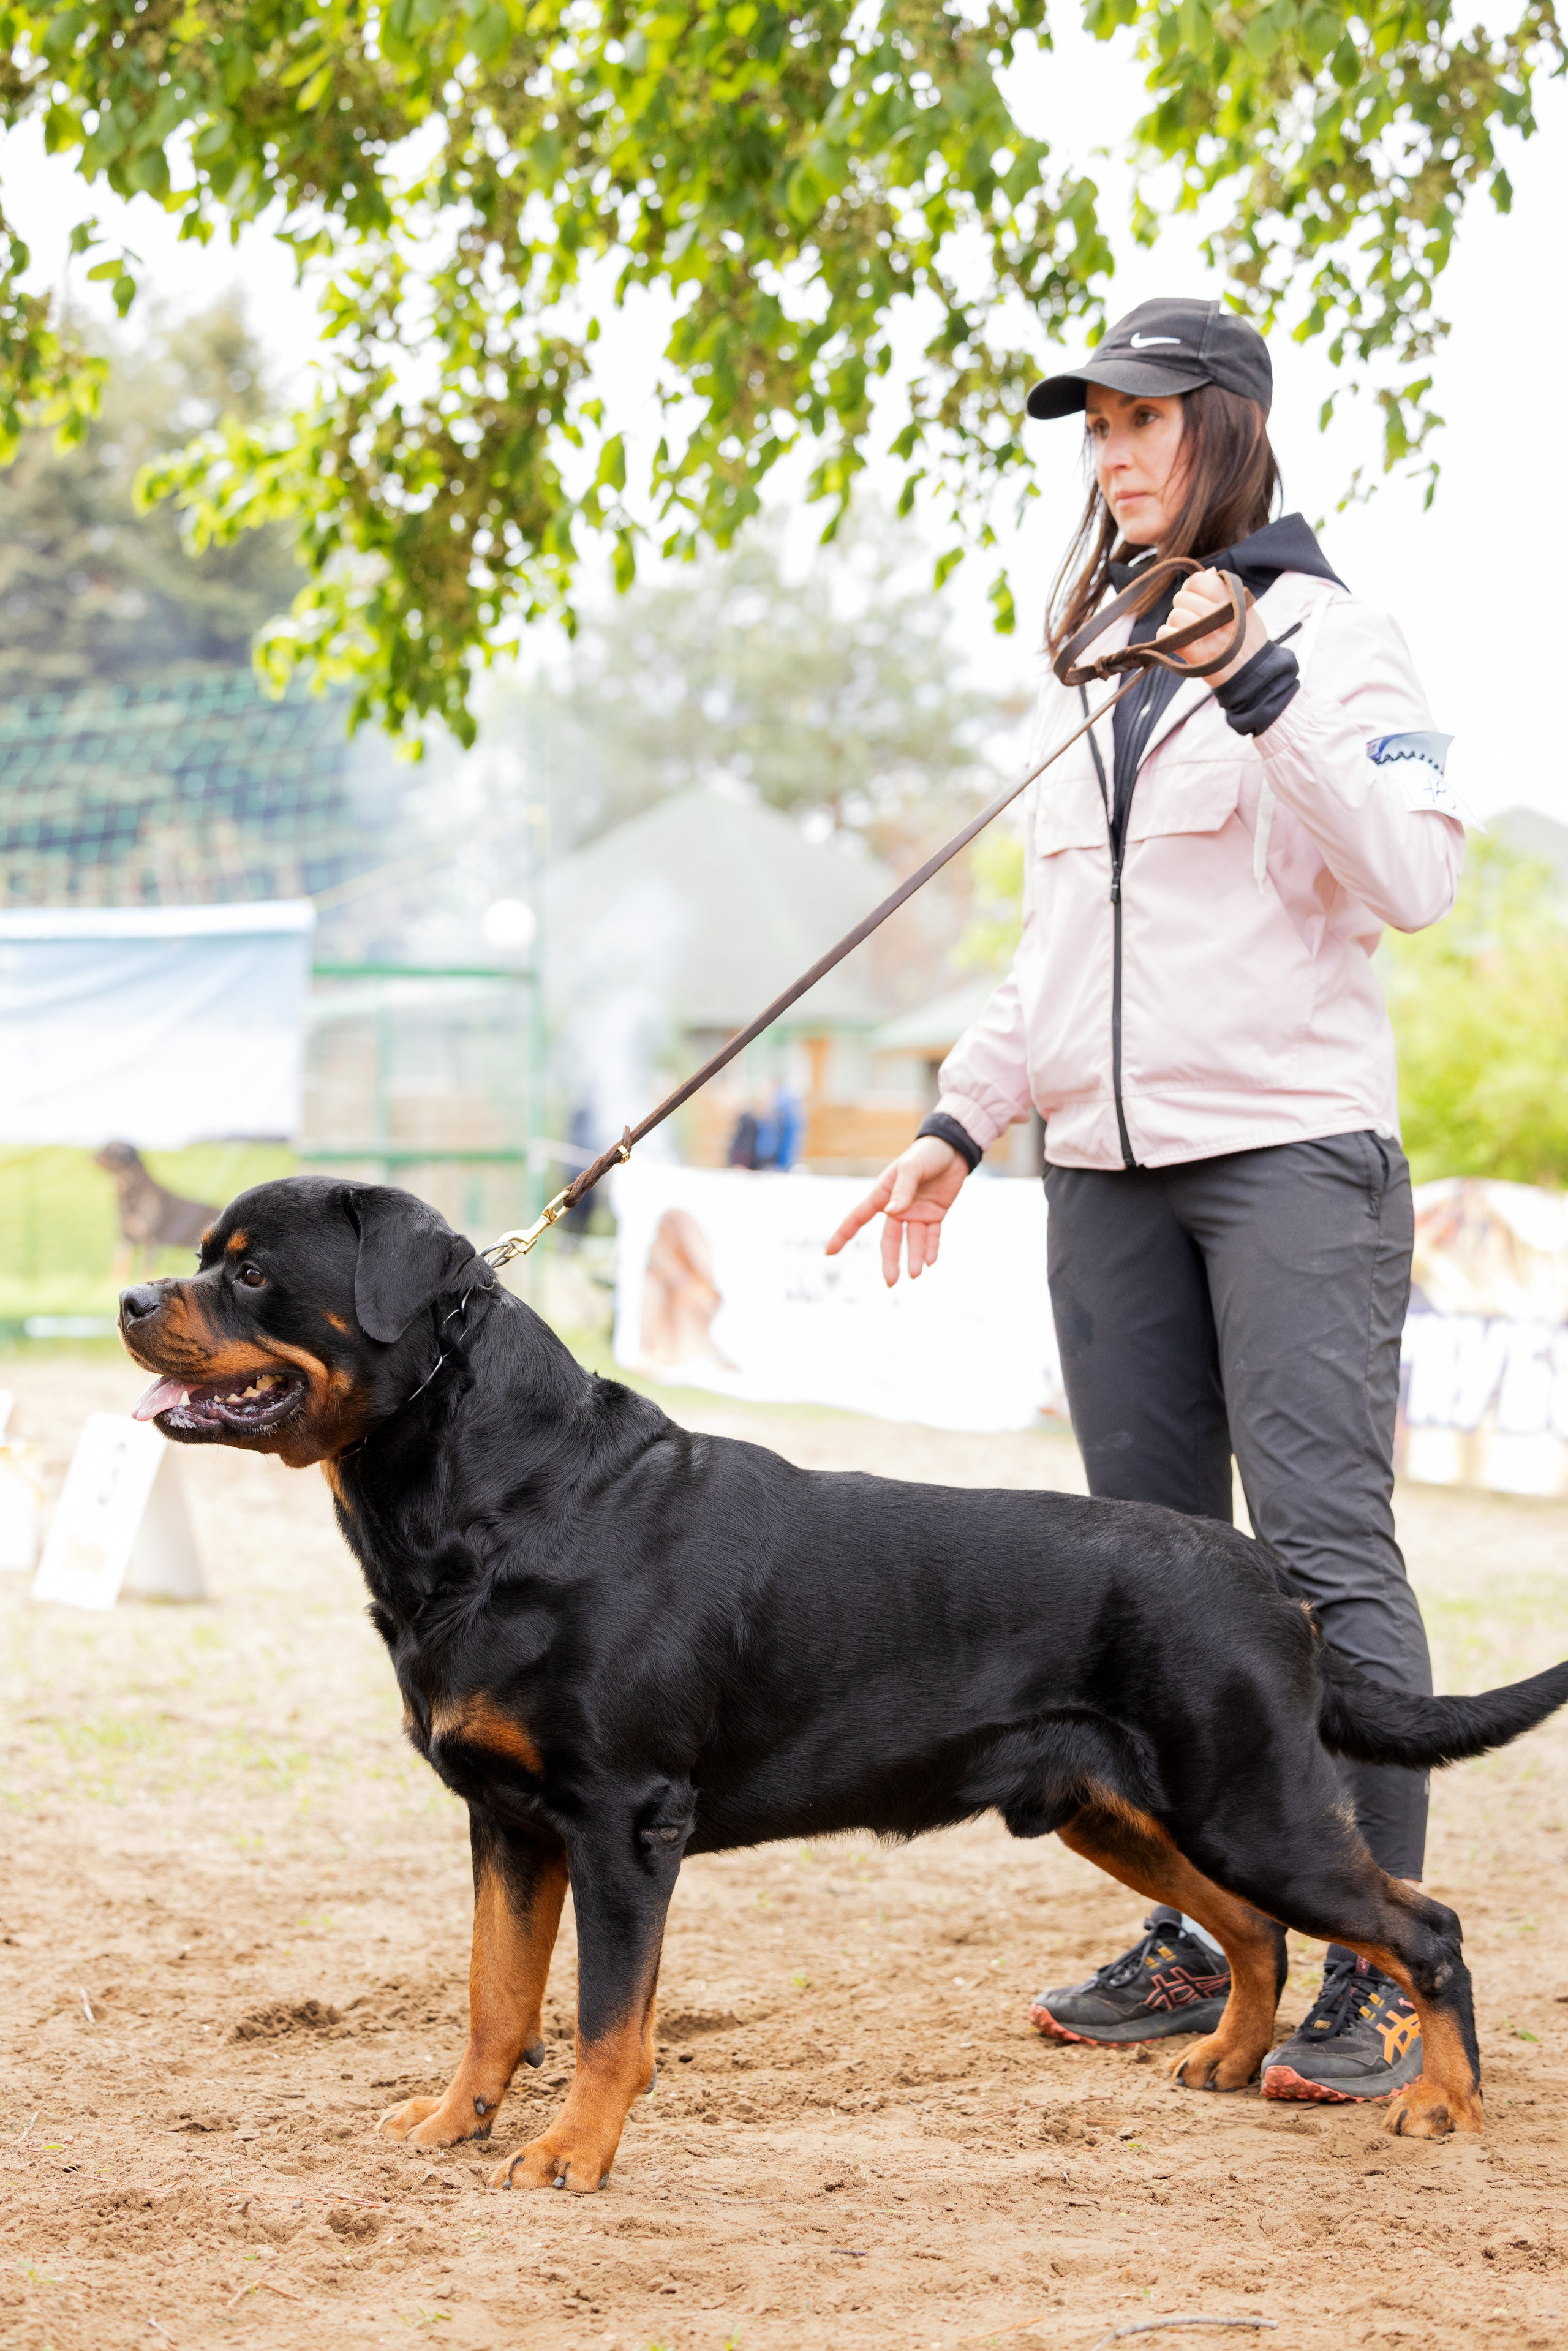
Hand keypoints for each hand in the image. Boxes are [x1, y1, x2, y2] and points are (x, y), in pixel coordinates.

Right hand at [824, 1135, 968, 1286]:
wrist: (952, 1149)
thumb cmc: (926, 1154)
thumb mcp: (912, 1167)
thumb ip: (903, 1190)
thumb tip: (892, 1212)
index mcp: (883, 1194)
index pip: (858, 1217)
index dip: (843, 1234)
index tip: (830, 1252)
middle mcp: (897, 1207)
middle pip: (889, 1239)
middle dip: (890, 1261)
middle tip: (891, 1283)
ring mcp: (916, 1212)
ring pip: (912, 1241)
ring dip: (914, 1257)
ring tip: (916, 1275)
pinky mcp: (934, 1214)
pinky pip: (931, 1235)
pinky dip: (931, 1248)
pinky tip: (931, 1261)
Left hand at [1157, 567, 1267, 686]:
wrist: (1254, 674)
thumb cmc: (1248, 641)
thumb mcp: (1247, 609)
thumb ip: (1226, 590)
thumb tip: (1208, 571)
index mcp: (1231, 600)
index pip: (1199, 580)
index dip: (1192, 587)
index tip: (1196, 598)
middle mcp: (1218, 615)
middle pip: (1181, 598)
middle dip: (1184, 606)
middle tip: (1194, 619)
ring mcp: (1206, 634)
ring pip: (1174, 615)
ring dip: (1176, 623)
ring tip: (1189, 632)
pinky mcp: (1195, 655)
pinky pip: (1166, 635)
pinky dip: (1168, 638)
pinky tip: (1180, 643)